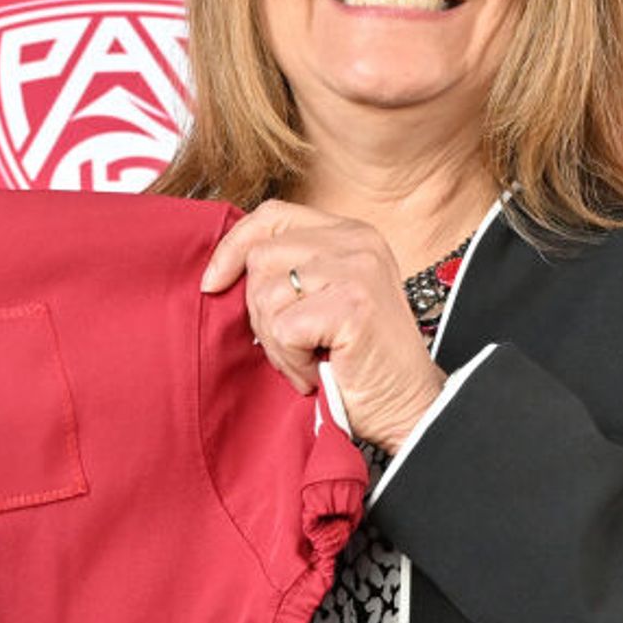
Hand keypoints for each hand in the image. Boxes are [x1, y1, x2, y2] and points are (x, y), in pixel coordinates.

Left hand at [198, 200, 446, 448]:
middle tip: (291, 345)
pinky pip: (284, 329)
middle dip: (260, 312)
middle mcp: (356, 241)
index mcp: (350, 232)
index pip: (272, 215)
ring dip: (276, 343)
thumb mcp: (325, 298)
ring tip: (310, 360)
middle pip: (261, 258)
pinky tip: (318, 371)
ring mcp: (357, 270)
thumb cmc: (360, 362)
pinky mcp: (353, 305)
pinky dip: (291, 361)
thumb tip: (221, 271)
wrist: (409, 406)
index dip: (233, 246)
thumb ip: (290, 272)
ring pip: (266, 295)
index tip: (213, 283)